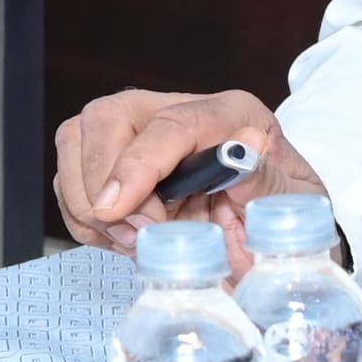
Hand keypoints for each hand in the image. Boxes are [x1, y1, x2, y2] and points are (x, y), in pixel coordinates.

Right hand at [54, 87, 320, 253]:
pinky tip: (125, 238)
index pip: (171, 123)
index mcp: (234, 116)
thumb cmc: (283, 227)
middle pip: (107, 118)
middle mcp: (181, 112)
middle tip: (140, 236)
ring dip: (90, 204)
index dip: (137, 165)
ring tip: (136, 240)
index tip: (117, 210)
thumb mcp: (291, 210)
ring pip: (75, 142)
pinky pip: (70, 181)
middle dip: (105, 184)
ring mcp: (143, 135)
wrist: (271, 248)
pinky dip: (85, 221)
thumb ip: (265, 180)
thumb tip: (240, 151)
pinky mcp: (116, 164)